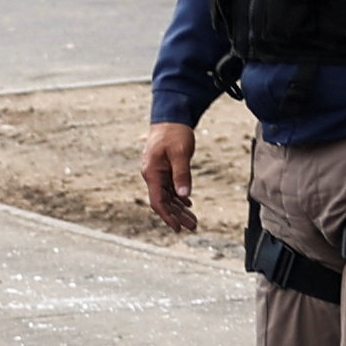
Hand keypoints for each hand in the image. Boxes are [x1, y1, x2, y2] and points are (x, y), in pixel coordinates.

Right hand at [140, 120, 197, 234]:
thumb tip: (184, 195)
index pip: (158, 201)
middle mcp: (152, 175)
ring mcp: (158, 173)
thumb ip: (182, 175)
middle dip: (177, 216)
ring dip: (180, 208)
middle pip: (164, 202)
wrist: (170, 117)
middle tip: (193, 226)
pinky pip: (170, 188)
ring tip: (193, 220)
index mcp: (152, 173)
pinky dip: (179, 197)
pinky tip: (188, 202)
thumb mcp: (180, 153)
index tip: (177, 228)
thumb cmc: (174, 133)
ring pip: (168, 196)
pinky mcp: (164, 169)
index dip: (168, 216)